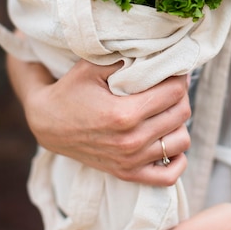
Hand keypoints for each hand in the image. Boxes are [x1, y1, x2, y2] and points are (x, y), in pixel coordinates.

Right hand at [9, 56, 190, 184]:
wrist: (48, 125)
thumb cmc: (71, 91)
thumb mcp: (93, 67)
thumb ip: (126, 59)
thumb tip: (157, 54)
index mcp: (125, 113)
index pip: (175, 92)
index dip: (178, 77)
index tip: (172, 71)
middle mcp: (131, 141)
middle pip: (182, 114)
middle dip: (180, 96)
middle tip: (169, 86)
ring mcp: (131, 161)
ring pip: (182, 141)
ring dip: (179, 123)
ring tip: (166, 110)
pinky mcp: (129, 174)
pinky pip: (170, 175)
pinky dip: (176, 158)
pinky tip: (166, 139)